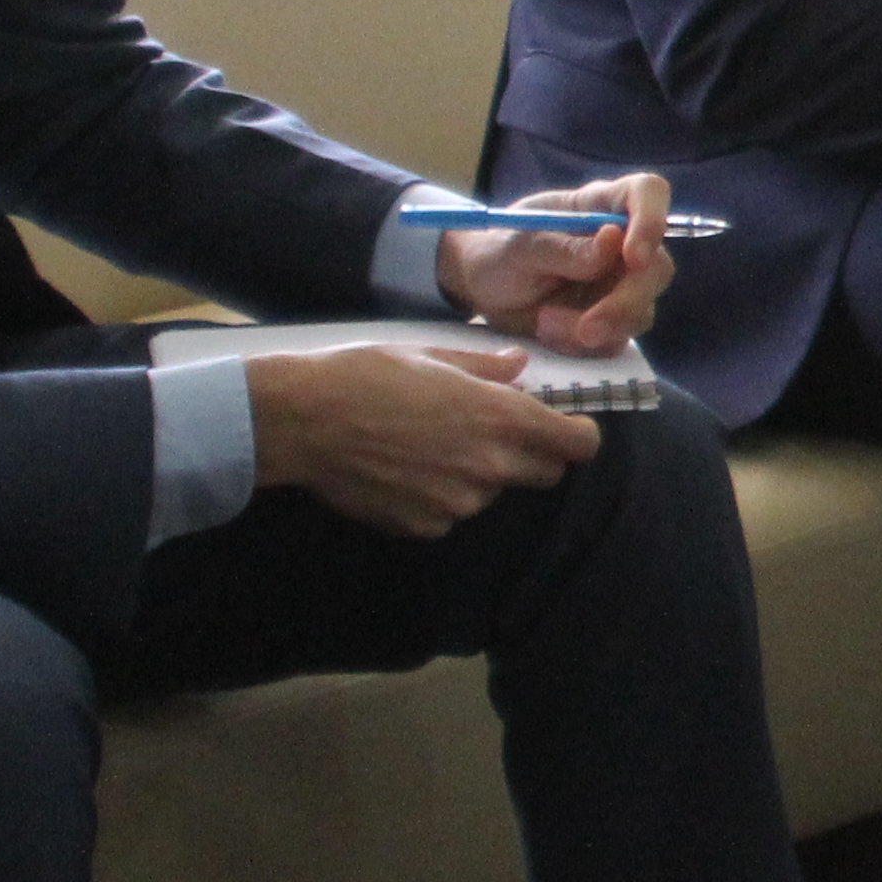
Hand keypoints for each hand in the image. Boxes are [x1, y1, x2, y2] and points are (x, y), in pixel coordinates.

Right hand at [243, 342, 595, 539]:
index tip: (564, 428)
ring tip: (429, 444)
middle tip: (490, 431)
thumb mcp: (433, 355)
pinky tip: (404, 469)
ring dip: (478, 474)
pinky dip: (439, 497)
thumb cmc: (367, 374)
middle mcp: (490, 466)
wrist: (303, 419)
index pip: (579, 445)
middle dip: (531, 454)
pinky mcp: (426, 527)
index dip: (576, 435)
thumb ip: (486, 368)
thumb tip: (518, 367)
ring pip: (492, 492)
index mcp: (502, 418)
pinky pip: (451, 513)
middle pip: (545, 473)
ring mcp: (459, 503)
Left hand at [434, 174, 673, 353]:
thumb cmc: (499, 252)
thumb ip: (564, 247)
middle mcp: (621, 244)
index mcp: (600, 207)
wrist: (482, 290)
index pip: (647, 193)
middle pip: (656, 267)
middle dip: (625, 302)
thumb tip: (613, 239)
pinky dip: (583, 346)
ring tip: (545, 324)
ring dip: (599, 327)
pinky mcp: (611, 320)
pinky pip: (617, 340)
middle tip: (587, 328)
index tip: (634, 257)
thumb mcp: (519, 247)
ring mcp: (619, 284)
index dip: (652, 219)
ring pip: (642, 310)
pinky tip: (549, 333)